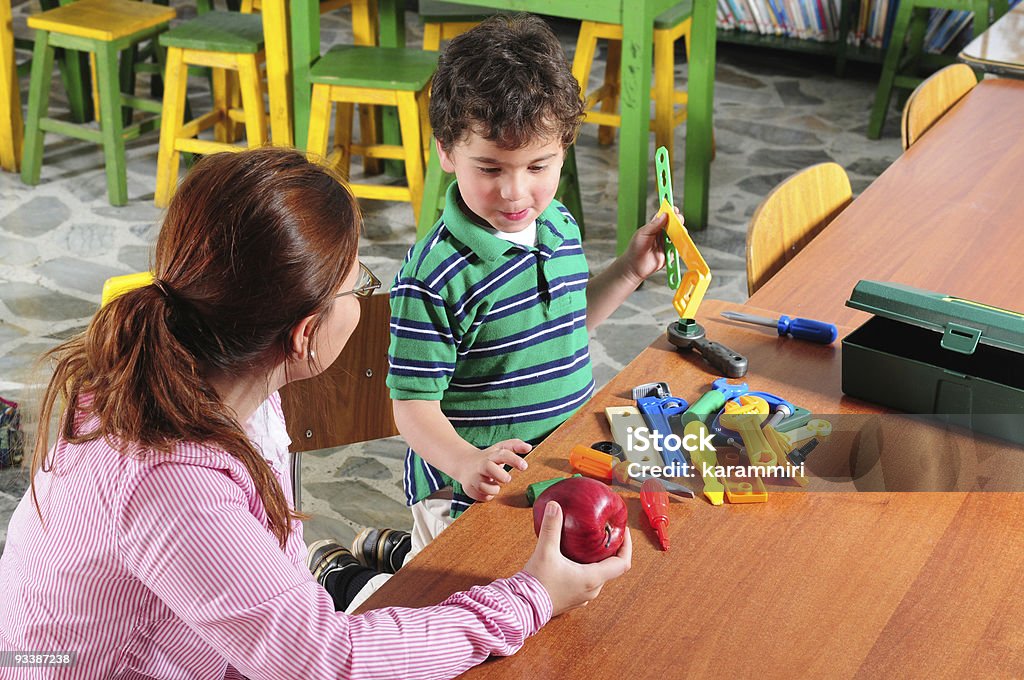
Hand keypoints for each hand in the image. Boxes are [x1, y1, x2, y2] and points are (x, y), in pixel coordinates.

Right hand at [455, 439, 531, 501]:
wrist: (464, 463)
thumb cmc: (488, 458)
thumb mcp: (500, 448)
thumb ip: (515, 445)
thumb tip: (529, 447)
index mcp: (492, 455)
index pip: (503, 454)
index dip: (514, 460)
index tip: (524, 466)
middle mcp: (482, 465)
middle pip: (489, 468)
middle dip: (501, 476)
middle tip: (507, 479)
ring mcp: (474, 476)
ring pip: (484, 487)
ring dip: (494, 489)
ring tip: (494, 484)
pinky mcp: (469, 487)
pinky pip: (482, 496)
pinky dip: (487, 495)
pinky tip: (486, 489)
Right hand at [524, 501, 631, 615]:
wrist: (522, 607)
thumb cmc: (537, 583)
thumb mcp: (545, 552)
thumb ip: (551, 528)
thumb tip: (555, 506)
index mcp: (592, 578)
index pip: (622, 563)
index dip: (627, 546)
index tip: (623, 531)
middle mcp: (592, 590)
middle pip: (611, 568)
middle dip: (611, 550)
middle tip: (605, 533)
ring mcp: (583, 597)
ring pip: (599, 576)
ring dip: (598, 561)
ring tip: (590, 544)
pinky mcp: (572, 599)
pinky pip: (587, 582)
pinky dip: (587, 569)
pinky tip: (574, 560)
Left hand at [622, 206, 682, 283]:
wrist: (634, 266)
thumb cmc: (635, 249)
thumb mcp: (643, 233)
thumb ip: (654, 224)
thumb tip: (665, 214)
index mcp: (654, 226)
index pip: (664, 216)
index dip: (670, 211)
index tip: (674, 209)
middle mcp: (662, 234)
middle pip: (674, 224)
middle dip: (678, 221)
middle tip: (678, 219)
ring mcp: (666, 243)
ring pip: (678, 235)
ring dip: (680, 231)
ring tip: (679, 230)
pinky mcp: (670, 253)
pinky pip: (678, 247)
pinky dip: (681, 244)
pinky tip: (680, 241)